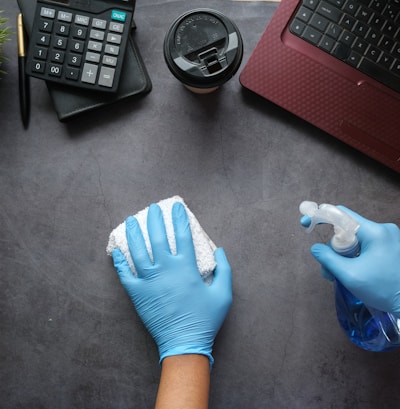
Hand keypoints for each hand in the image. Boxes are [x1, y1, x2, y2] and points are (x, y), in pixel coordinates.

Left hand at [112, 202, 231, 365]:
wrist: (184, 344)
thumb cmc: (205, 319)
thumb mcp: (223, 294)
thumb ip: (224, 270)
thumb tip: (219, 250)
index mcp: (186, 268)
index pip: (183, 235)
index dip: (180, 218)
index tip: (176, 206)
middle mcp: (166, 270)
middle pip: (158, 238)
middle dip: (155, 219)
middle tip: (152, 208)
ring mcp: (149, 281)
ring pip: (138, 251)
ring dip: (134, 234)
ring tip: (130, 220)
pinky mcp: (138, 294)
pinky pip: (125, 275)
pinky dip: (119, 262)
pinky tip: (116, 250)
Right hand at [303, 206, 399, 315]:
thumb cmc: (384, 290)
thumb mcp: (350, 275)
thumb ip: (328, 259)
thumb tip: (315, 248)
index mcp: (374, 232)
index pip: (341, 214)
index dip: (320, 216)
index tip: (305, 222)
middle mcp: (383, 230)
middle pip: (346, 230)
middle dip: (332, 248)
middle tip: (328, 271)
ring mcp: (389, 238)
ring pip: (355, 240)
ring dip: (343, 256)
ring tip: (339, 277)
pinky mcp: (391, 247)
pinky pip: (365, 246)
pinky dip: (354, 257)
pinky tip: (352, 272)